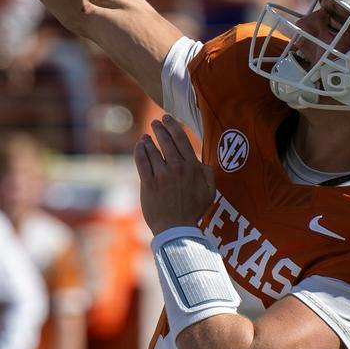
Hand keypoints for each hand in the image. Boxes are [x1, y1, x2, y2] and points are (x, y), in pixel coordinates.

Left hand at [133, 114, 213, 236]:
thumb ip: (208, 174)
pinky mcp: (148, 183)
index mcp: (193, 167)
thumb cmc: (193, 212)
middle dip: (160, 128)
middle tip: (156, 123)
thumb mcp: (210, 193)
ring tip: (146, 137)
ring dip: (148, 140)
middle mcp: (177, 168)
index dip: (173, 126)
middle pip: (166, 141)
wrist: (176, 229)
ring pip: (152, 150)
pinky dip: (139, 150)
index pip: (182, 139)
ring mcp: (162, 175)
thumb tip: (202, 161)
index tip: (168, 118)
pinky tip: (139, 146)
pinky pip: (142, 161)